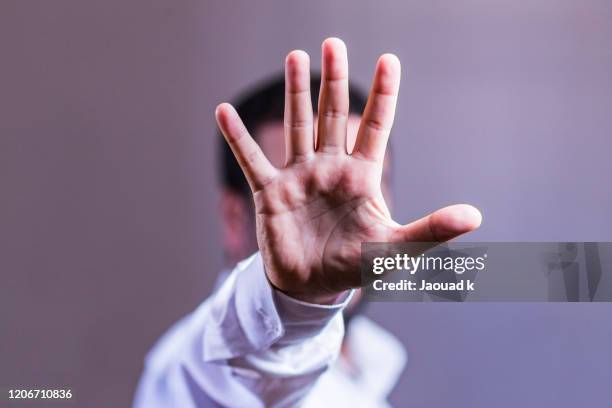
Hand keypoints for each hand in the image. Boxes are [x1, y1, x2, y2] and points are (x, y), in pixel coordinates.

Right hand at [216, 38, 481, 303]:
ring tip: (295, 56)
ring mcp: (299, 177)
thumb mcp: (396, 248)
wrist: (313, 287)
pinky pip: (251, 160)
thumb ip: (432, 230)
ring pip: (298, 126)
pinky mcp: (270, 193)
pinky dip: (238, 138)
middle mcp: (330, 168)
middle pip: (334, 114)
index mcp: (362, 176)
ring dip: (295, 92)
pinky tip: (224, 112)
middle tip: (333, 43)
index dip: (384, 94)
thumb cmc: (355, 265)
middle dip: (334, 79)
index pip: (375, 126)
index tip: (389, 59)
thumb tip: (475, 216)